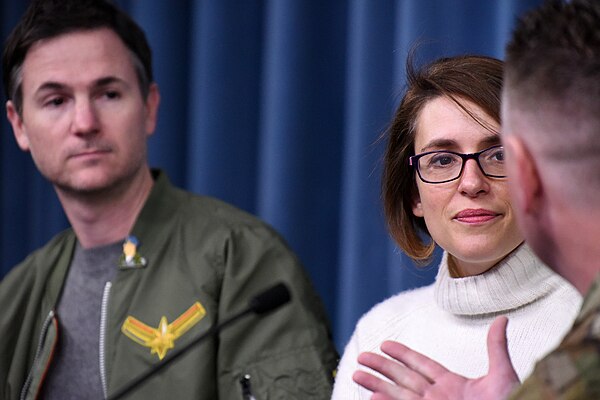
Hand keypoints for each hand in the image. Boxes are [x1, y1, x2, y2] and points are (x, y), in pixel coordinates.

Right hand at [352, 316, 519, 399]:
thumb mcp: (503, 376)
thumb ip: (496, 348)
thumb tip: (502, 320)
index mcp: (454, 385)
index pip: (421, 365)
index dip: (402, 354)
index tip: (385, 344)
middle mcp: (439, 398)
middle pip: (403, 379)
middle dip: (381, 368)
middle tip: (362, 356)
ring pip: (397, 396)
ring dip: (377, 385)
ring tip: (357, 375)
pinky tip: (372, 398)